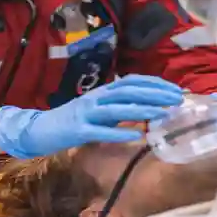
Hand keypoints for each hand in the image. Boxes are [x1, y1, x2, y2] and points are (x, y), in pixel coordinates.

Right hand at [0, 74, 183, 158]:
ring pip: (117, 108)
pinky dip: (119, 132)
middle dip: (155, 94)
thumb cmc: (72, 122)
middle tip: (177, 99)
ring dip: (142, 109)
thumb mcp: (98, 111)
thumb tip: (147, 108)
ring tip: (162, 113)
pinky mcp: (77, 130)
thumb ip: (119, 108)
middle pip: (128, 91)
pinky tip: (136, 135)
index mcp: (102, 92)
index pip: (132, 81)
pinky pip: (100, 130)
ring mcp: (86, 113)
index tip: (175, 90)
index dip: (155, 84)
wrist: (38, 130)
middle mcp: (96, 98)